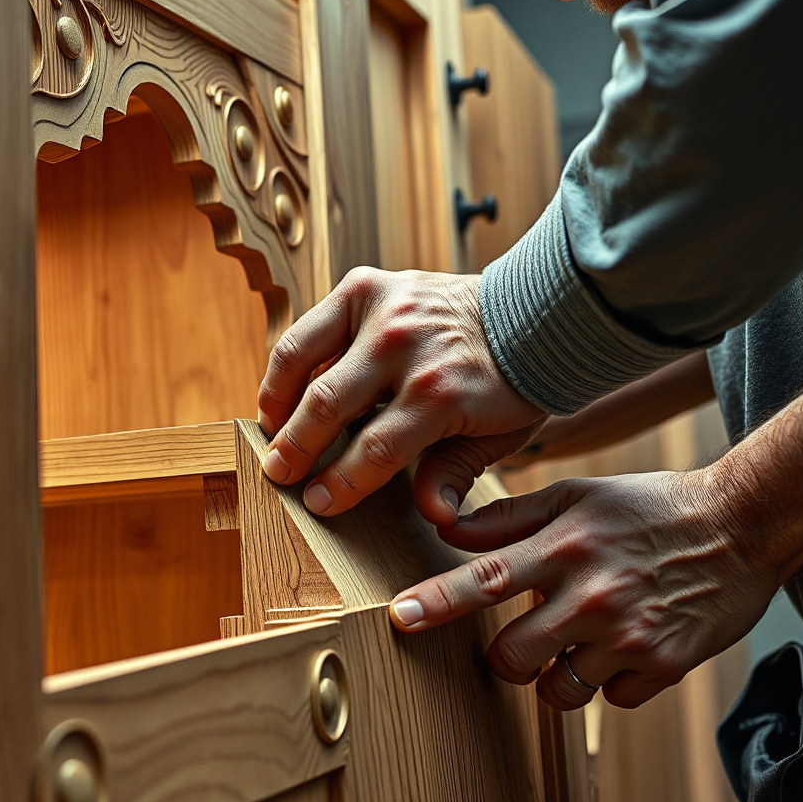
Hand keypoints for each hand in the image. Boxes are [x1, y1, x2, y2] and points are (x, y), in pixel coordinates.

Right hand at [257, 267, 543, 524]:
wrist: (533, 312)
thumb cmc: (509, 385)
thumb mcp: (496, 438)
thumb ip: (455, 474)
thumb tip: (435, 516)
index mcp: (443, 391)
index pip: (376, 449)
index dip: (341, 482)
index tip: (317, 504)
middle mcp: (407, 346)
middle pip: (329, 405)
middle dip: (296, 447)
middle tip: (277, 475)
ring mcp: (385, 309)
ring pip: (303, 359)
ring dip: (277, 401)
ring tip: (269, 432)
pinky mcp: (368, 285)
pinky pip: (309, 328)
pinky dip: (289, 363)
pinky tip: (283, 393)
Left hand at [388, 469, 779, 709]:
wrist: (743, 525)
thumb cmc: (649, 508)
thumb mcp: (579, 495)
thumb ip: (511, 517)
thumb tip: (450, 530)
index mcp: (567, 547)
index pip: (487, 579)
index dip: (439, 601)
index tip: (400, 618)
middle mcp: (594, 595)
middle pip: (512, 656)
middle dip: (506, 657)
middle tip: (528, 637)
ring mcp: (630, 636)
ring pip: (558, 691)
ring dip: (557, 674)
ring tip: (583, 637)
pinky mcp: (665, 667)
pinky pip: (610, 699)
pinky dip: (610, 679)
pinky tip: (627, 643)